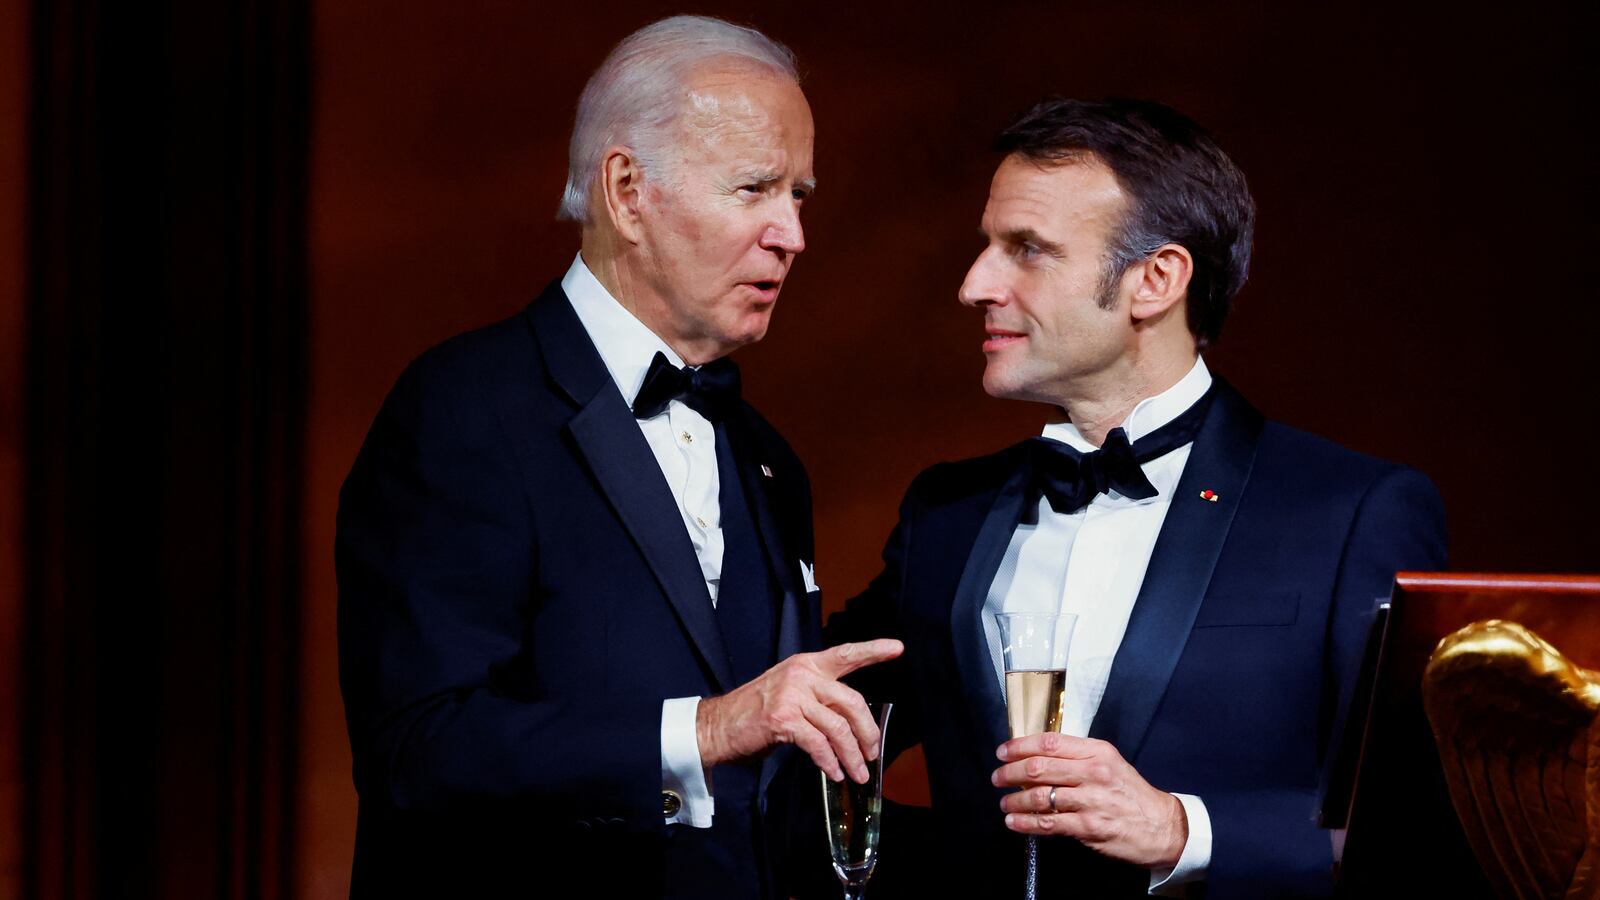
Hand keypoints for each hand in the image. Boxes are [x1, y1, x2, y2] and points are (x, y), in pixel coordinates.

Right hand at [696, 639, 902, 782]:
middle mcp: (802, 674)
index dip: (873, 650)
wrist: (718, 725)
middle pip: (851, 701)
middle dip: (867, 732)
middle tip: (872, 753)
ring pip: (838, 727)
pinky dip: (829, 761)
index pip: (845, 654)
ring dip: (851, 756)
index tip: (897, 648)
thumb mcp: (790, 692)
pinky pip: (818, 743)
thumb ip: (819, 698)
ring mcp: (792, 695)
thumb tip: (852, 724)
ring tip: (857, 773)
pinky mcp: (783, 719)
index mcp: (806, 664)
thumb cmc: (754, 713)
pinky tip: (833, 773)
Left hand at [992, 732, 1187, 867]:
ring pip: (1040, 797)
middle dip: (1010, 773)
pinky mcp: (1089, 827)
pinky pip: (1048, 823)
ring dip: (1015, 800)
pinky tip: (1014, 822)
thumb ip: (1077, 756)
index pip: (1050, 742)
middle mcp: (1094, 773)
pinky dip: (1026, 823)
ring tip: (1005, 802)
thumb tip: (1036, 755)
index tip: (1003, 751)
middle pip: (1039, 768)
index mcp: (1097, 752)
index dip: (1020, 746)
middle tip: (998, 777)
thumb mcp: (1109, 762)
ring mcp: (1091, 801)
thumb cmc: (1130, 793)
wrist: (1161, 826)